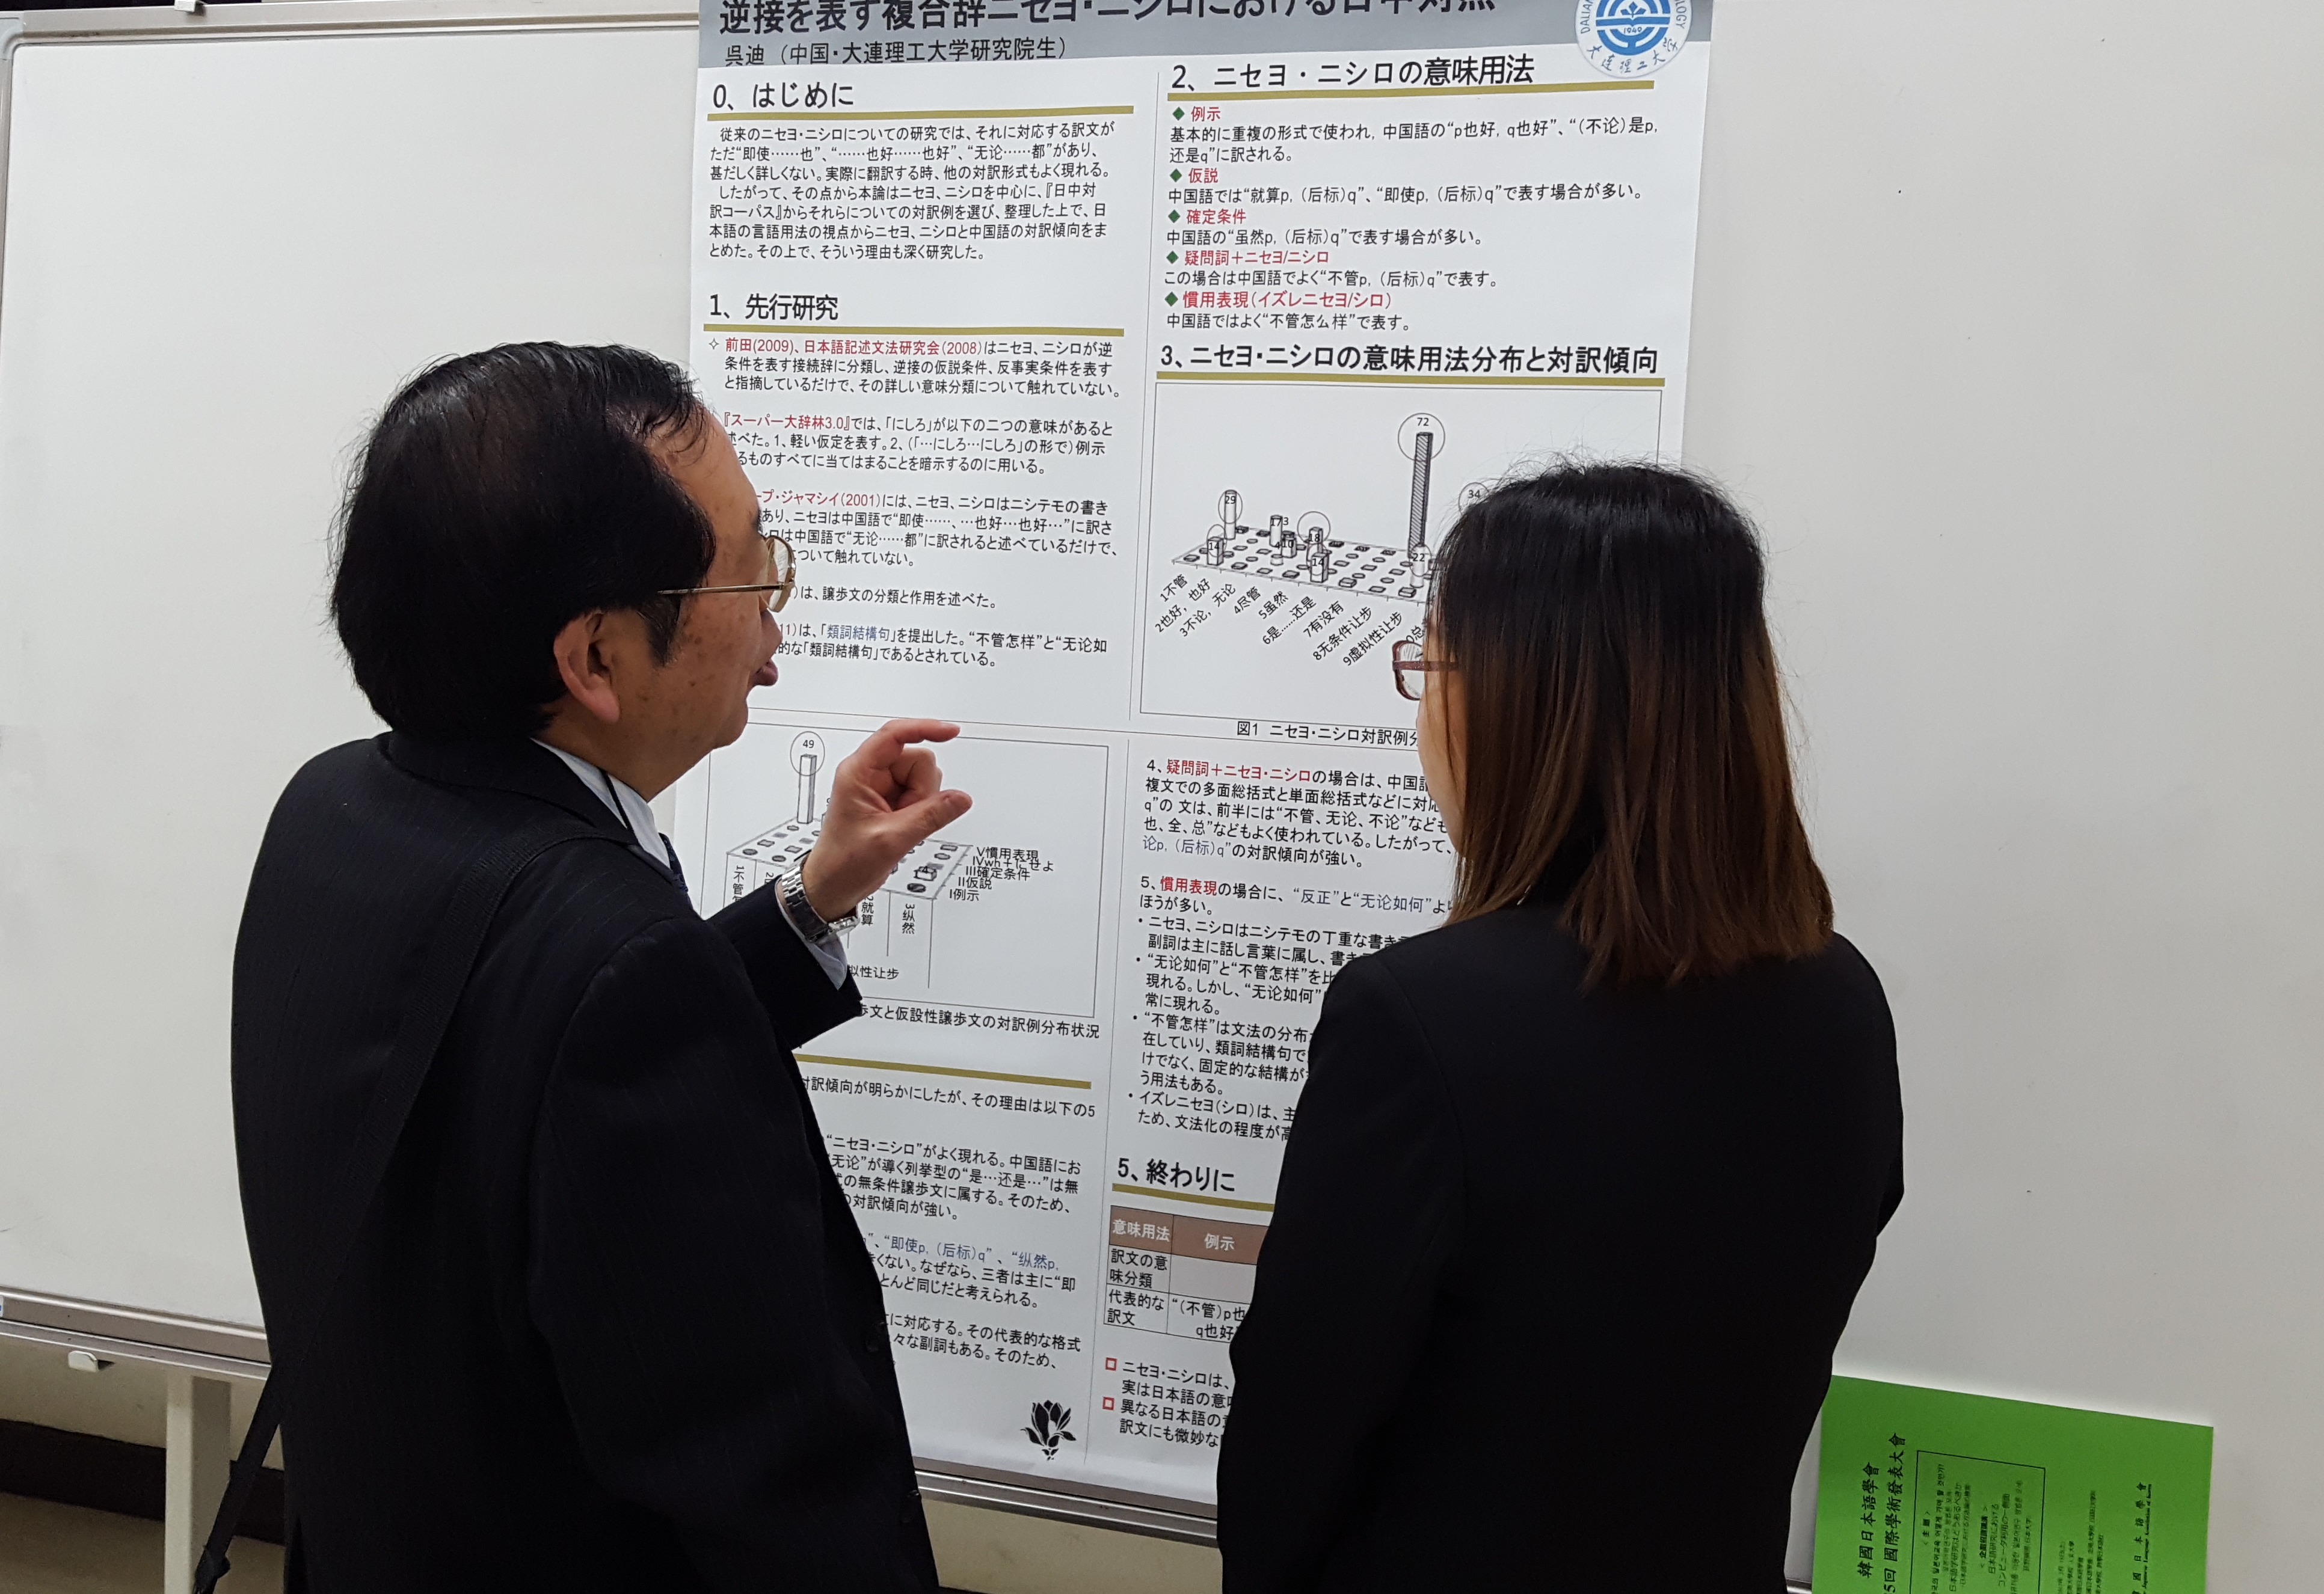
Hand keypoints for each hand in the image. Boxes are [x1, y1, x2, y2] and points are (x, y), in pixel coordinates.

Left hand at [799, 720, 972, 920]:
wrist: (833, 884)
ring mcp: (881, 787)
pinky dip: (920, 809)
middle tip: (906, 817)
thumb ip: (929, 816)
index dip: (924, 729)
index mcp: (858, 772)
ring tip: (900, 825)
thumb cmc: (843, 861)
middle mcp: (869, 774)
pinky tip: (904, 826)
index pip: (894, 735)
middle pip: (916, 759)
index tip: (950, 732)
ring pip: (922, 777)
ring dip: (921, 801)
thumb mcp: (890, 840)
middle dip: (922, 789)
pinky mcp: (890, 800)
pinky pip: (920, 793)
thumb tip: (960, 798)